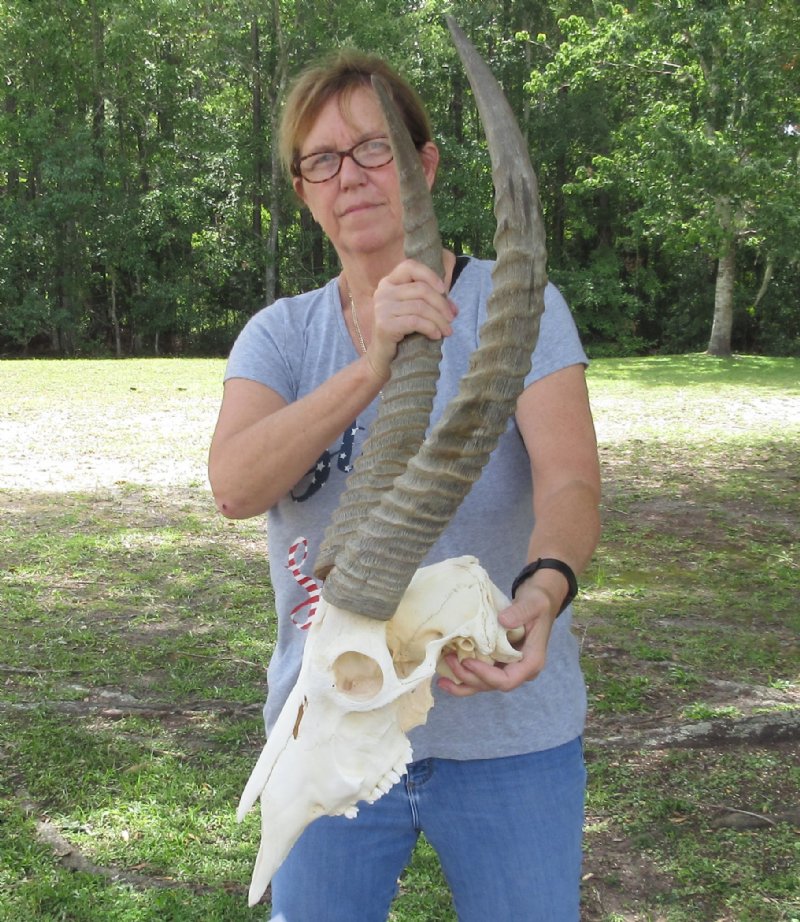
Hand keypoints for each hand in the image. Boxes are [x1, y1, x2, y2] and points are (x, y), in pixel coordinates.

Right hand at [367, 259, 457, 376]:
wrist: (384, 358)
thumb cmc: (402, 333)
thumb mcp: (416, 312)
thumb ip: (432, 303)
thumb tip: (454, 308)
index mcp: (389, 283)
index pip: (410, 266)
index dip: (430, 275)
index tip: (444, 290)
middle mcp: (383, 292)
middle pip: (421, 289)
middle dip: (441, 304)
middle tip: (451, 319)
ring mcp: (382, 308)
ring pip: (420, 307)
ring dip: (439, 320)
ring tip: (447, 331)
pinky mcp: (384, 324)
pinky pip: (415, 321)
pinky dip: (430, 328)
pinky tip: (436, 335)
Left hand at [437, 584, 557, 696]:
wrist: (537, 602)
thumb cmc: (537, 603)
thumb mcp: (533, 604)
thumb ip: (520, 612)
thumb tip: (503, 621)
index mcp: (531, 662)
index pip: (507, 680)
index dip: (485, 675)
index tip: (467, 661)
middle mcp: (520, 670)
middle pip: (492, 685)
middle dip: (468, 677)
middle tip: (448, 660)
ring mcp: (508, 668)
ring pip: (484, 685)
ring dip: (463, 682)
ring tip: (441, 680)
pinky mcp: (498, 662)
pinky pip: (481, 675)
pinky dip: (464, 676)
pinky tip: (446, 675)